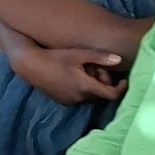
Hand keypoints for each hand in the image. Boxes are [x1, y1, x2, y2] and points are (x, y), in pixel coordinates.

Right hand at [10, 42, 126, 105]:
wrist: (29, 64)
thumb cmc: (55, 57)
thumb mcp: (79, 54)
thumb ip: (100, 57)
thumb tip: (120, 59)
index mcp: (86, 87)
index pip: (112, 94)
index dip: (121, 89)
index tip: (124, 81)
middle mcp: (79, 97)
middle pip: (100, 93)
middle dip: (102, 81)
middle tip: (95, 66)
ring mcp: (69, 101)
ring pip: (89, 95)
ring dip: (91, 85)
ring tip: (81, 69)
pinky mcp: (61, 100)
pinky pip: (78, 97)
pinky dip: (80, 88)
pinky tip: (72, 75)